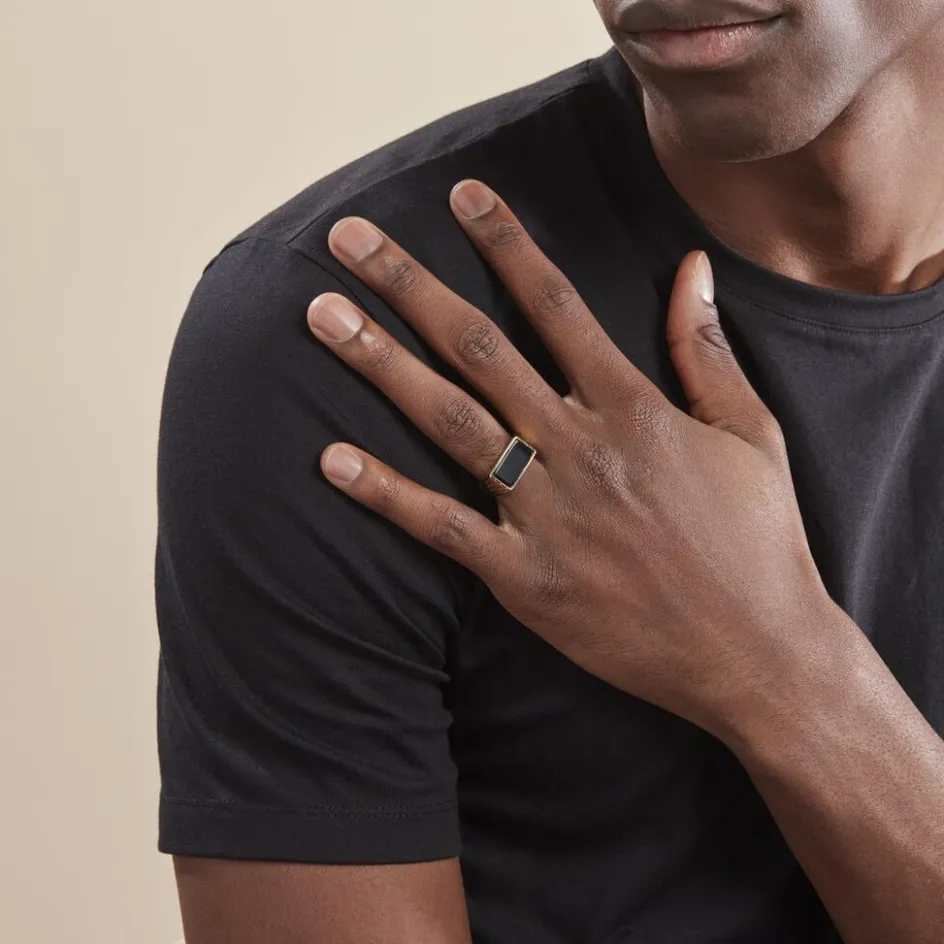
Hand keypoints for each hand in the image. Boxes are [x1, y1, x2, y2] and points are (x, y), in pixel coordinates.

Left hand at [305, 179, 834, 738]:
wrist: (759, 655)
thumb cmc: (761, 540)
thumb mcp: (753, 434)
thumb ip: (708, 349)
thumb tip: (690, 267)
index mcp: (633, 409)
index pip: (556, 305)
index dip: (505, 244)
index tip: (460, 196)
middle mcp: (580, 449)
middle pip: (478, 348)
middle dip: (409, 286)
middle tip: (347, 239)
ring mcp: (548, 515)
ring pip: (449, 422)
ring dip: (380, 365)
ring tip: (323, 317)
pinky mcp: (526, 581)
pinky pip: (443, 528)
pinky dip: (386, 495)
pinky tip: (331, 460)